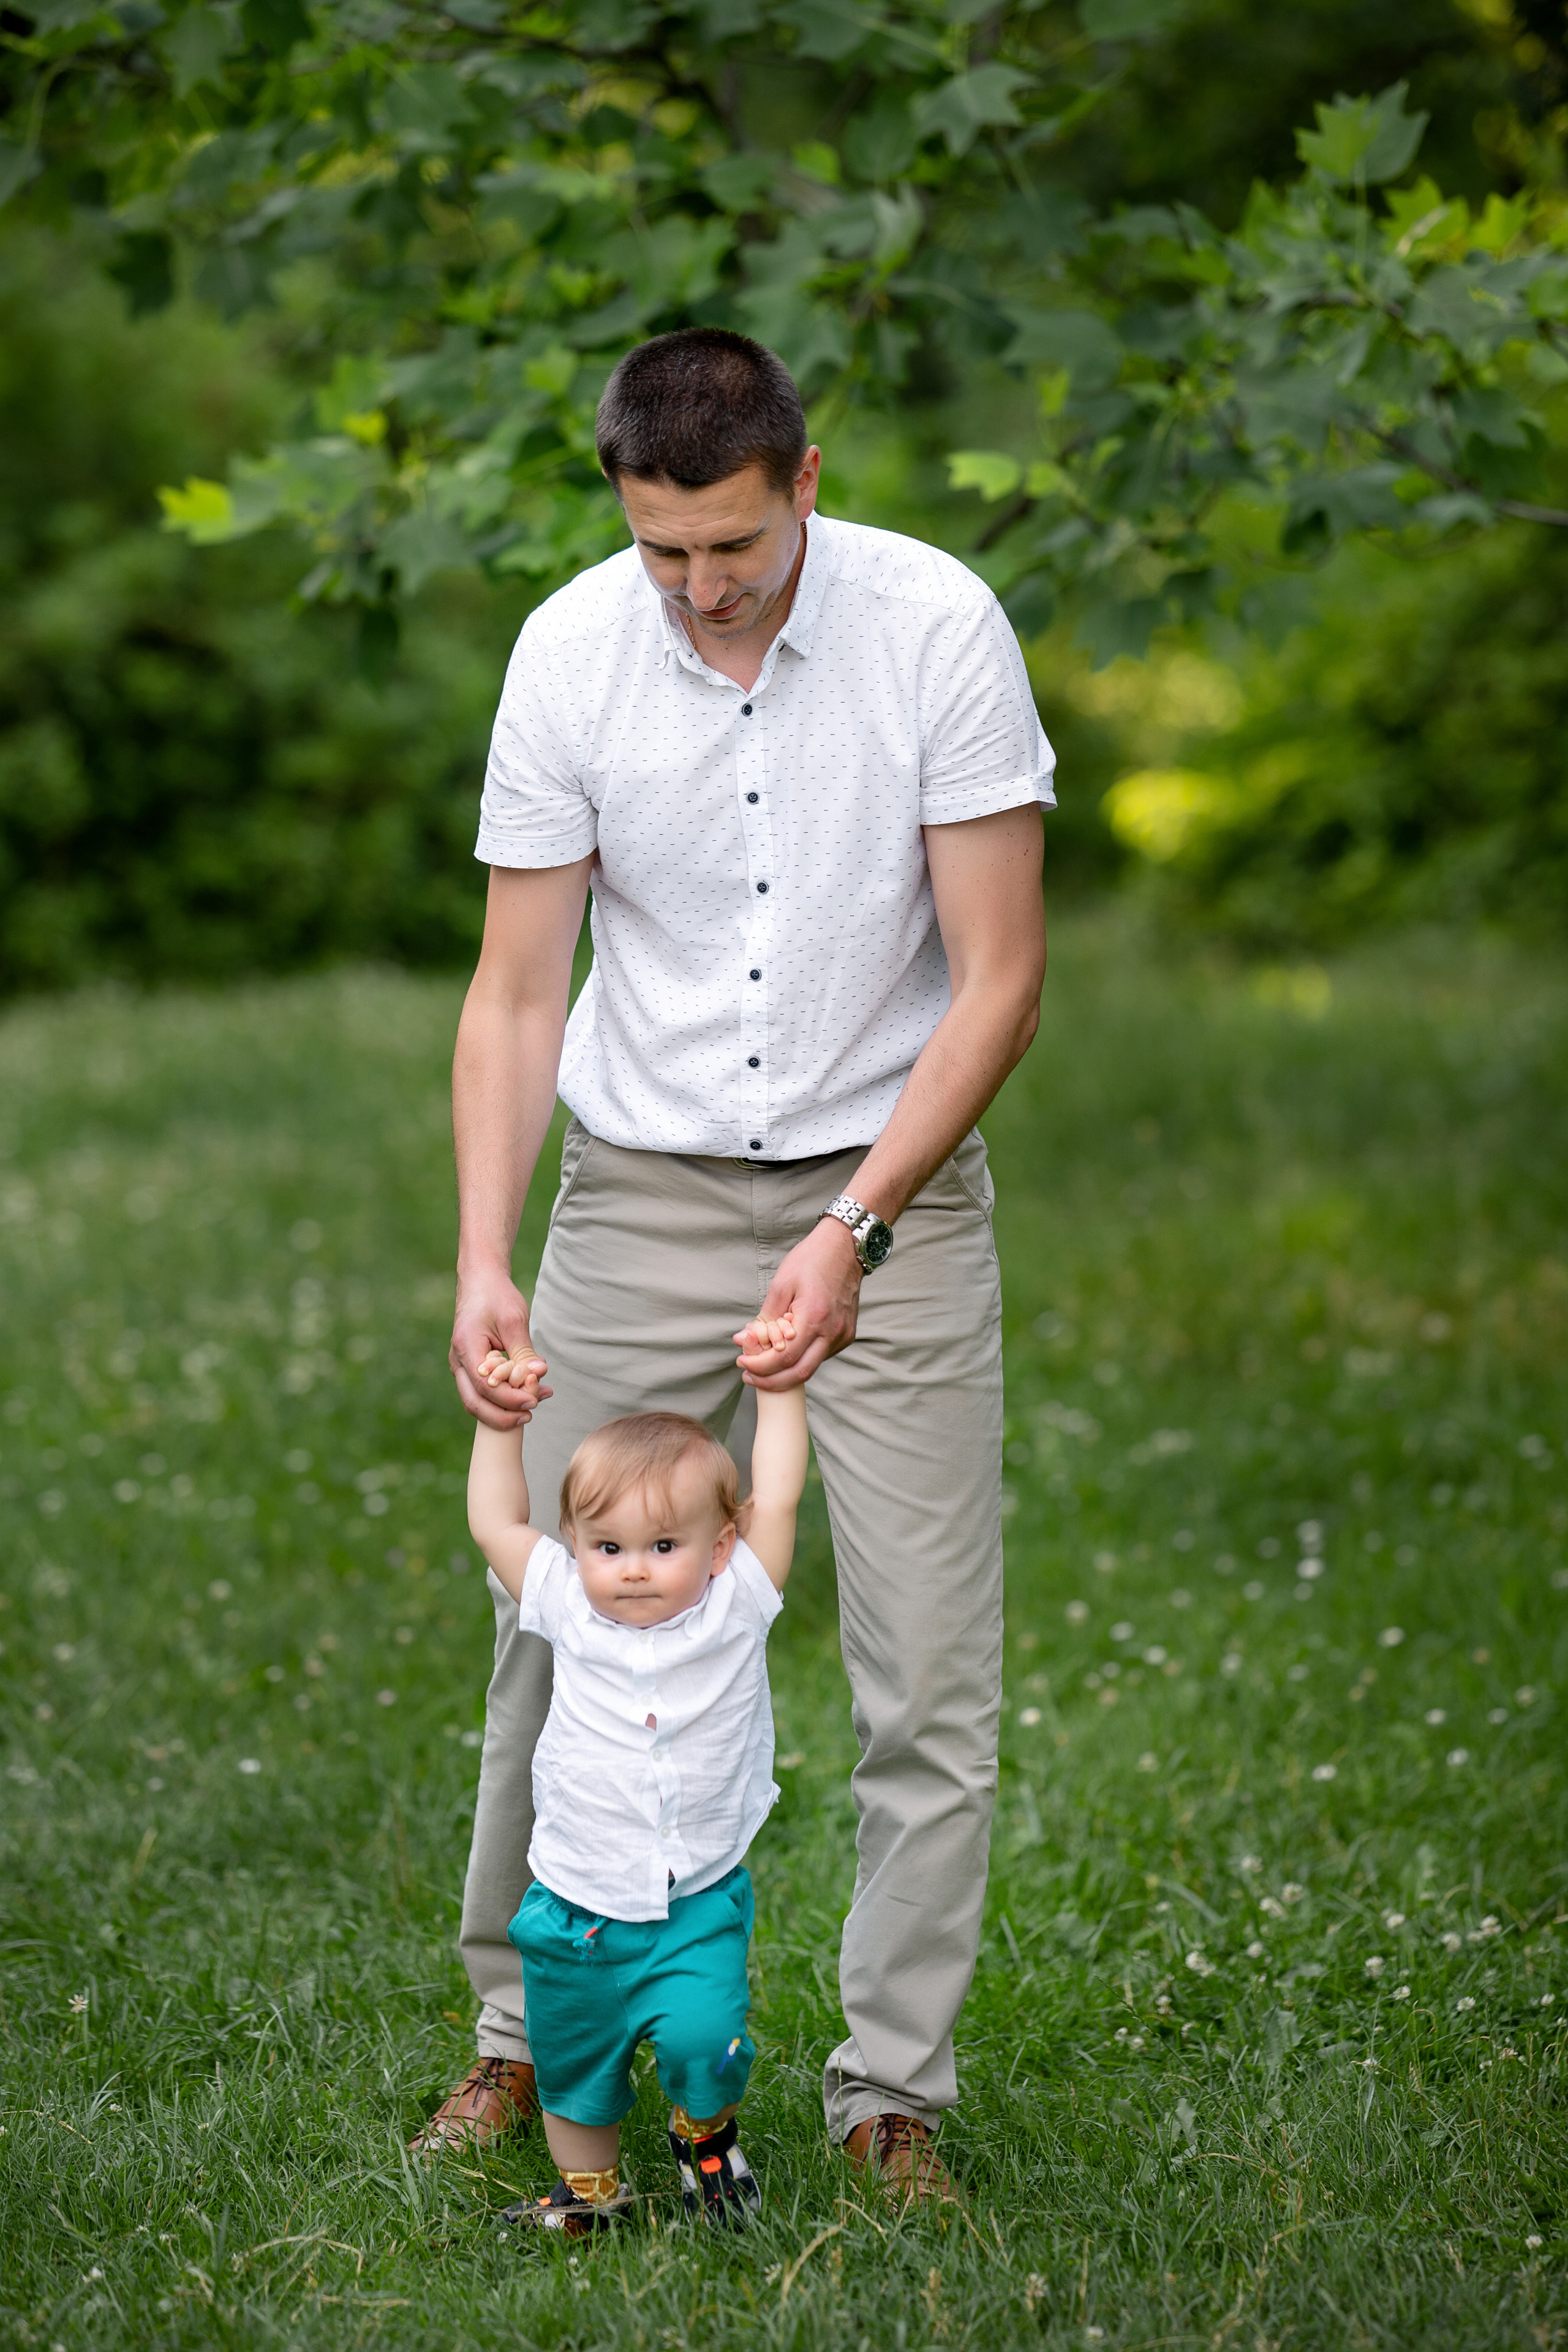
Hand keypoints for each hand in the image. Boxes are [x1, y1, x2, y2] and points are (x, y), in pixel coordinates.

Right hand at [451, 1269, 551, 1428]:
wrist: (481, 1281)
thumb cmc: (497, 1297)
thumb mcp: (514, 1321)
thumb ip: (524, 1352)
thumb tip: (539, 1376)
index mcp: (465, 1348)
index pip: (485, 1387)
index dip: (509, 1398)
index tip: (534, 1400)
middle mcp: (457, 1361)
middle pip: (475, 1403)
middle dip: (503, 1415)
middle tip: (531, 1413)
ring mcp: (461, 1366)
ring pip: (477, 1401)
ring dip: (504, 1408)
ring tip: (534, 1403)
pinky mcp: (470, 1368)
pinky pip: (483, 1391)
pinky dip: (502, 1397)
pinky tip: (528, 1392)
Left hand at [733, 1220, 861, 1389]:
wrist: (844, 1248)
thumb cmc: (811, 1261)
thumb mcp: (781, 1285)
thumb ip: (764, 1317)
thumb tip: (743, 1339)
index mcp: (814, 1317)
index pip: (783, 1357)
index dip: (760, 1366)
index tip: (742, 1362)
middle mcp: (832, 1332)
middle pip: (800, 1373)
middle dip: (771, 1380)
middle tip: (749, 1376)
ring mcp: (842, 1335)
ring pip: (811, 1367)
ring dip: (785, 1371)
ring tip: (762, 1362)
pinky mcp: (846, 1335)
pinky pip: (820, 1356)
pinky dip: (801, 1359)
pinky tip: (785, 1351)